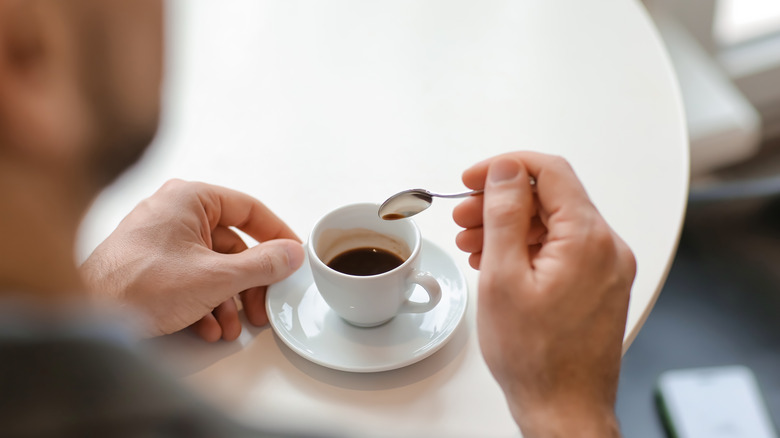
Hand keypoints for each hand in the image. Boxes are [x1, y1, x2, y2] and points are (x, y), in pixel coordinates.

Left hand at [80, 179, 303, 340]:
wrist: (85, 315)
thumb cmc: (141, 286)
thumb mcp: (216, 277)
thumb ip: (262, 265)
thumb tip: (293, 254)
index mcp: (190, 198)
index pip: (249, 209)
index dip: (277, 235)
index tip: (294, 256)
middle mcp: (176, 212)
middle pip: (233, 244)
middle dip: (249, 283)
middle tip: (262, 308)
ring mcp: (162, 238)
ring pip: (214, 266)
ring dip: (227, 300)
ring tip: (231, 328)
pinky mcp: (151, 263)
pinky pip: (191, 277)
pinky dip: (205, 303)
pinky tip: (208, 328)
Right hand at [453, 153, 634, 436]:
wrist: (563, 408)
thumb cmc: (536, 357)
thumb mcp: (504, 278)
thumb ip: (505, 215)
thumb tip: (506, 172)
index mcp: (588, 239)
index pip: (550, 172)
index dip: (505, 168)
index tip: (474, 179)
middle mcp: (607, 248)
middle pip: (551, 198)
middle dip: (501, 201)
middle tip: (465, 217)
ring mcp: (607, 268)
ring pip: (554, 225)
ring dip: (511, 226)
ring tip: (473, 243)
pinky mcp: (600, 285)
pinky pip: (563, 250)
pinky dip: (528, 248)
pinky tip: (498, 261)